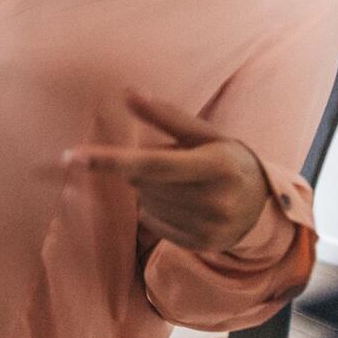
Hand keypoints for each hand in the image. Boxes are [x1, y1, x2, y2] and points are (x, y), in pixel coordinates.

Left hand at [63, 90, 270, 251]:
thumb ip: (165, 116)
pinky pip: (152, 223)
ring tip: (184, 184)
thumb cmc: (226, 160)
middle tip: (174, 163)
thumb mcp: (205, 134)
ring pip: (144, 202)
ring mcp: (209, 228)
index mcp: (217, 166)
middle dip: (143, 169)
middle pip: (142, 183)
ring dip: (149, 190)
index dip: (110, 160)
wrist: (264, 207)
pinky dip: (156, 210)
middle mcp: (214, 201)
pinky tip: (183, 204)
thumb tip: (127, 92)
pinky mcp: (201, 246)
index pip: (153, 163)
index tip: (73, 156)